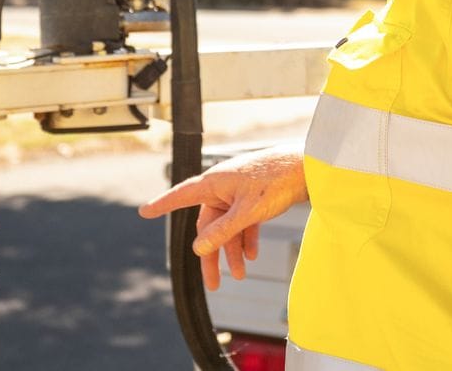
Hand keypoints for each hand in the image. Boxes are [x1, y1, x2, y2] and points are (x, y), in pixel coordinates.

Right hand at [137, 148, 306, 290]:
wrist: (307, 167)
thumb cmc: (276, 180)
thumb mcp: (247, 211)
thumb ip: (223, 231)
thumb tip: (198, 248)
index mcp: (215, 183)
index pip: (182, 195)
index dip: (162, 204)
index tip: (144, 211)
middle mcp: (223, 187)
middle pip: (209, 226)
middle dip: (212, 255)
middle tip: (213, 284)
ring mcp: (238, 193)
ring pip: (227, 227)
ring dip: (232, 251)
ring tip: (240, 275)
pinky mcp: (253, 198)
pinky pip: (242, 223)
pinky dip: (246, 239)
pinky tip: (251, 255)